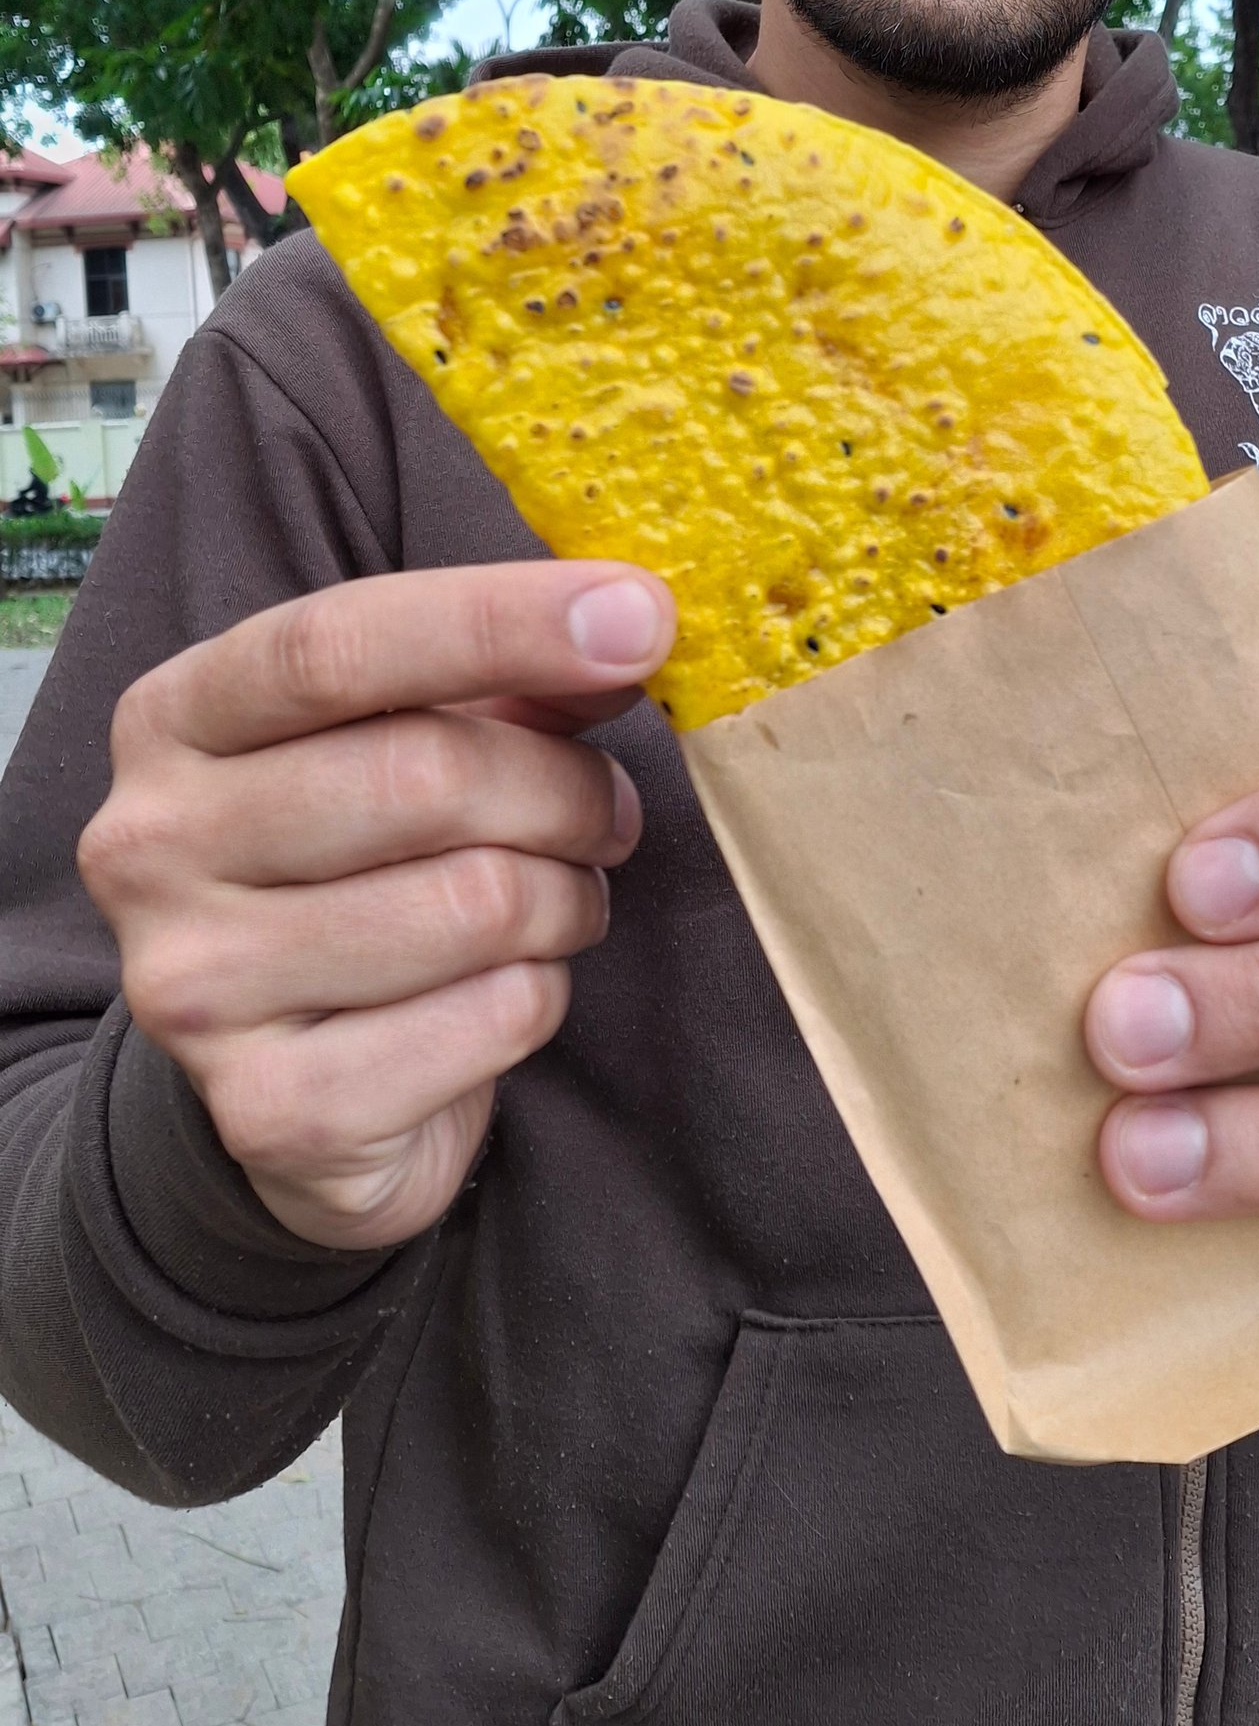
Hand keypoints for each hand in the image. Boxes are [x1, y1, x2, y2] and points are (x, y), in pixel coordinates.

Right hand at [79, 562, 674, 1252]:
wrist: (287, 1090)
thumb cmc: (360, 873)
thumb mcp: (406, 745)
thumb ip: (501, 682)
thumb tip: (624, 627)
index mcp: (172, 720)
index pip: (332, 645)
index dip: (498, 619)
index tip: (641, 615)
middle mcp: (149, 848)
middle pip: (423, 773)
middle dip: (563, 789)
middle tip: (608, 814)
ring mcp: (197, 987)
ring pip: (475, 902)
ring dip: (566, 899)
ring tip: (559, 905)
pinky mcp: (271, 1110)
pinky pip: (492, 1016)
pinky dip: (540, 994)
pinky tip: (506, 992)